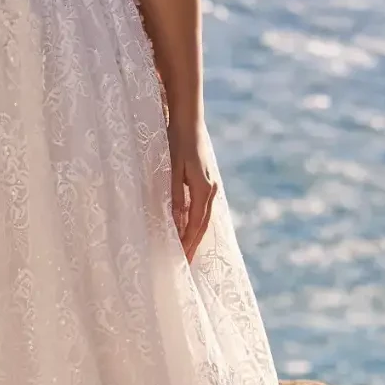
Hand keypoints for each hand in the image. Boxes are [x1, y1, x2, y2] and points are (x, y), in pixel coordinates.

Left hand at [169, 131, 217, 261]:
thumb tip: (177, 221)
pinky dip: (197, 222)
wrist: (189, 121)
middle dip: (194, 243)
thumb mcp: (173, 169)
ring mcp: (211, 186)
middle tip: (185, 263)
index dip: (188, 241)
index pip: (195, 223)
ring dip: (196, 235)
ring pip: (205, 217)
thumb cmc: (177, 142)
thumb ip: (175, 195)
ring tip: (188, 252)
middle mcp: (210, 189)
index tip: (181, 258)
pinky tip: (191, 229)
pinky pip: (203, 208)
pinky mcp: (207, 182)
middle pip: (203, 224)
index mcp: (203, 188)